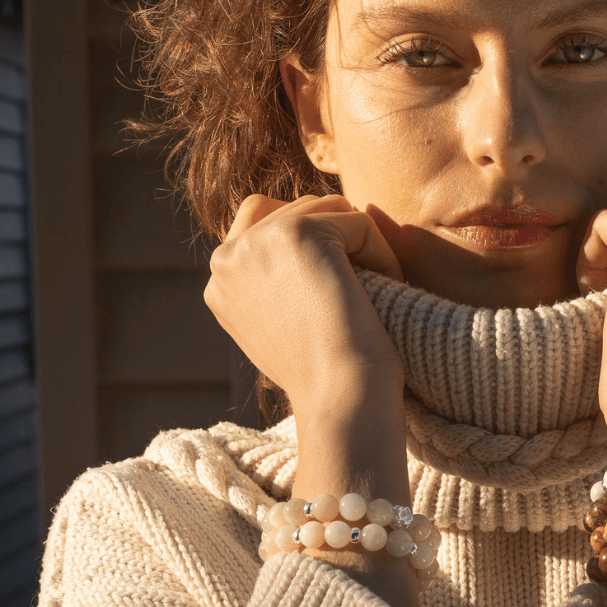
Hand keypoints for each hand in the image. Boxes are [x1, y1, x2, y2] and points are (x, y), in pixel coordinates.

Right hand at [204, 193, 405, 418]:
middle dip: (339, 241)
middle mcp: (227, 257)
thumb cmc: (324, 373)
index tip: (334, 292)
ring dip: (361, 245)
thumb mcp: (281, 323)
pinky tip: (387, 286)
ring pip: (329, 210)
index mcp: (220, 280)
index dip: (312, 242)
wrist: (339, 397)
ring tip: (374, 289)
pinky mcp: (299, 232)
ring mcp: (258, 241)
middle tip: (361, 289)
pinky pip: (357, 221)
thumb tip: (304, 230)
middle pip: (299, 208)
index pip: (262, 218)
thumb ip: (275, 278)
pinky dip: (381, 251)